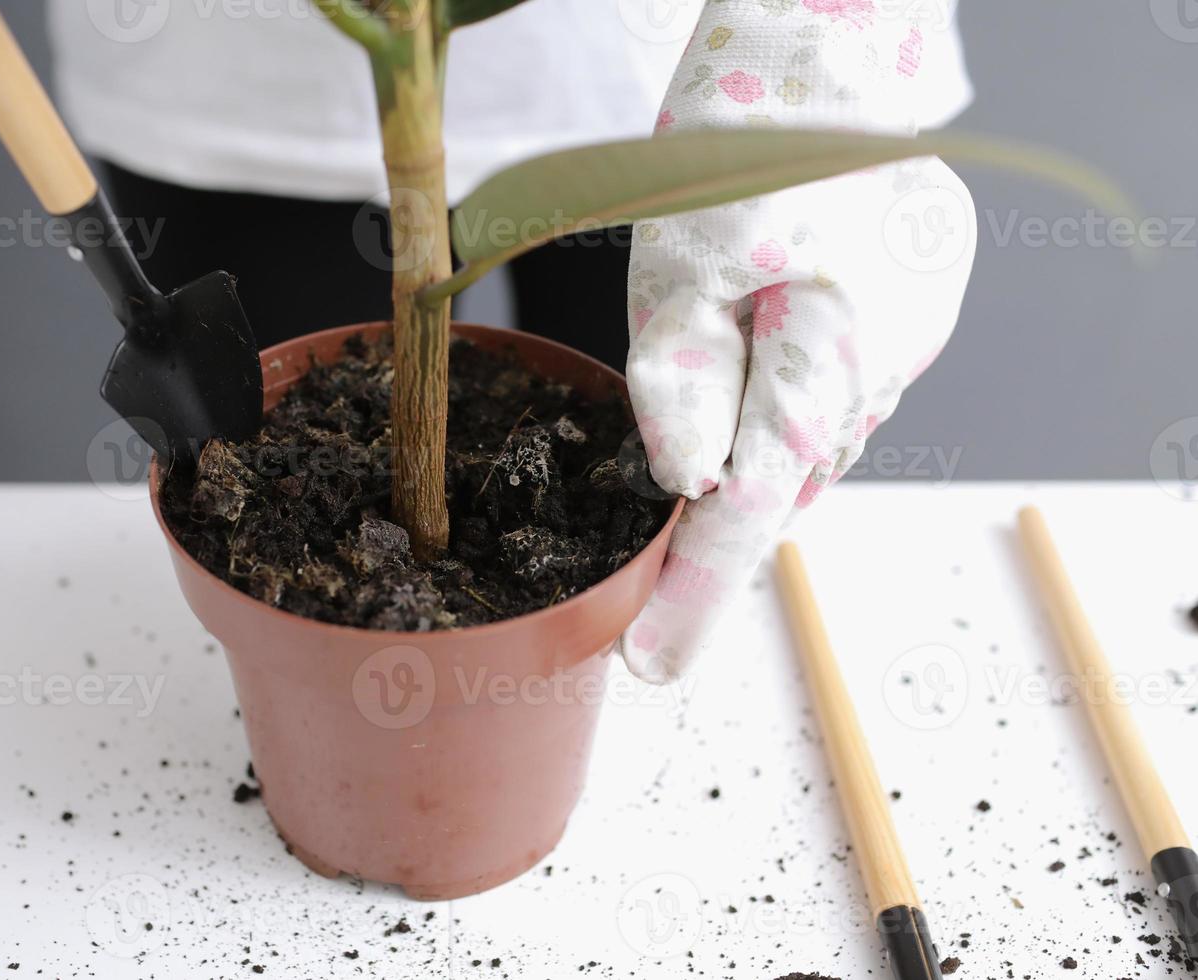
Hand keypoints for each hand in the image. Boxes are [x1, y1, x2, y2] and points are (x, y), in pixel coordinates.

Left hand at [617, 1, 976, 683]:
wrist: (832, 51)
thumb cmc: (743, 143)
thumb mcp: (678, 260)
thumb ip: (681, 378)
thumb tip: (684, 483)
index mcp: (826, 351)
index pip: (750, 505)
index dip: (698, 592)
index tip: (653, 665)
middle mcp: (886, 361)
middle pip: (785, 481)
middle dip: (719, 518)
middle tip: (657, 526)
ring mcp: (913, 338)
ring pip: (815, 441)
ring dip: (759, 451)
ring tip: (716, 395)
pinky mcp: (916, 312)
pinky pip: (843, 394)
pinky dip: (792, 402)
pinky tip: (768, 351)